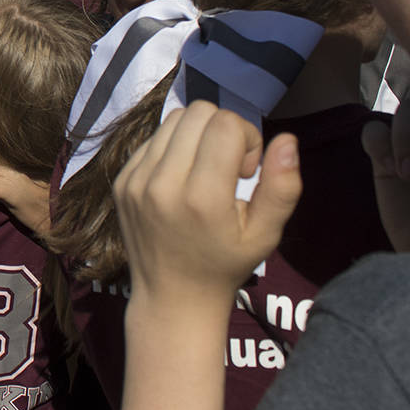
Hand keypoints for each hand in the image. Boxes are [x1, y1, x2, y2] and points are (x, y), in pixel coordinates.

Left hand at [113, 102, 301, 306]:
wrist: (171, 297)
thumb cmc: (225, 264)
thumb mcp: (266, 235)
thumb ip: (283, 187)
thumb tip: (288, 139)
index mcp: (202, 197)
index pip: (226, 124)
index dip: (247, 138)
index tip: (246, 171)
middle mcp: (162, 183)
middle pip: (199, 112)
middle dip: (223, 130)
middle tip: (228, 168)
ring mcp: (135, 180)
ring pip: (174, 119)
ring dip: (197, 135)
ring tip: (206, 171)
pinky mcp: (121, 180)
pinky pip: (153, 138)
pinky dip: (174, 147)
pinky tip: (183, 179)